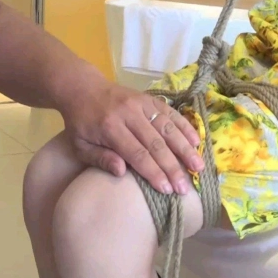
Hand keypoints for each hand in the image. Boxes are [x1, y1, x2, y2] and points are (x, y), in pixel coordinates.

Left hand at [61, 81, 204, 194]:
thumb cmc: (81, 123)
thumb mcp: (80, 145)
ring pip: (168, 128)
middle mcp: (129, 114)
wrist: (84, 88)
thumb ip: (100, 159)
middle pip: (156, 144)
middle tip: (184, 188)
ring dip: (185, 149)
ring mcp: (142, 104)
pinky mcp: (150, 99)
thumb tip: (122, 172)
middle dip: (172, 167)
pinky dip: (185, 127)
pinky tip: (196, 142)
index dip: (153, 172)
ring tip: (197, 167)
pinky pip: (171, 113)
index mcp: (110, 127)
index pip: (136, 153)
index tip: (166, 189)